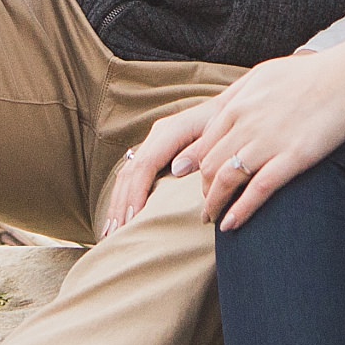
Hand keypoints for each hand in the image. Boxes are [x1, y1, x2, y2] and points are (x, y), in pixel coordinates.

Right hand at [101, 100, 218, 235]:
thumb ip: (200, 150)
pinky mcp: (156, 153)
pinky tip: (119, 217)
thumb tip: (176, 169)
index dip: (137, 193)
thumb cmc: (230, 124)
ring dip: (117, 204)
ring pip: (126, 175)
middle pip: (130, 172)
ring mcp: (154, 144)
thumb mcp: (220, 134)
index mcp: (171, 130)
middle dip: (121, 205)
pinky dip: (123, 198)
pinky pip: (132, 176)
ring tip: (110, 233)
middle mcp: (157, 136)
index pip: (145, 164)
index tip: (133, 219)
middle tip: (115, 235)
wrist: (234, 108)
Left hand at [179, 51, 344, 232]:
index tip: (198, 182)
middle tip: (207, 206)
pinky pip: (257, 189)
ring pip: (226, 179)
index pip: (204, 144)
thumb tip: (222, 112)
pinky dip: (240, 210)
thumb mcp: (264, 74)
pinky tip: (232, 224)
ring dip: (215, 204)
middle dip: (204, 190)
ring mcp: (268, 141)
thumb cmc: (310, 74)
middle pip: (210, 165)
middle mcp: (246, 122)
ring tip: (215, 219)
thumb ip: (238, 93)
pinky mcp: (293, 157)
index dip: (197, 167)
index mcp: (238, 103)